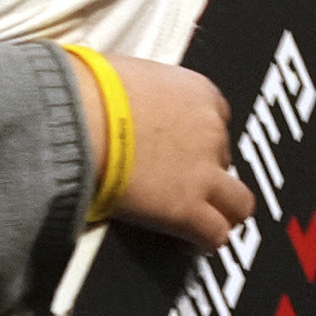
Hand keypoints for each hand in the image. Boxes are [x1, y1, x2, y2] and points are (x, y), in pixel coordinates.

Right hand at [96, 57, 260, 248]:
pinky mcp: (187, 207)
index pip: (218, 117)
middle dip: (204, 171)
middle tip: (176, 181)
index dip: (199, 137)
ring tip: (202, 220)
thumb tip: (125, 95)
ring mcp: (203, 170)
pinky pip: (215, 233)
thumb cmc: (87, 91)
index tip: (182, 148)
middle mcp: (210, 129)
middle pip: (224, 158)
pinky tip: (187, 242)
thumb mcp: (126, 72)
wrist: (77, 119)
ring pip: (239, 202)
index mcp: (198, 92)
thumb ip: (143, 89)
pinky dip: (203, 241)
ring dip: (223, 211)